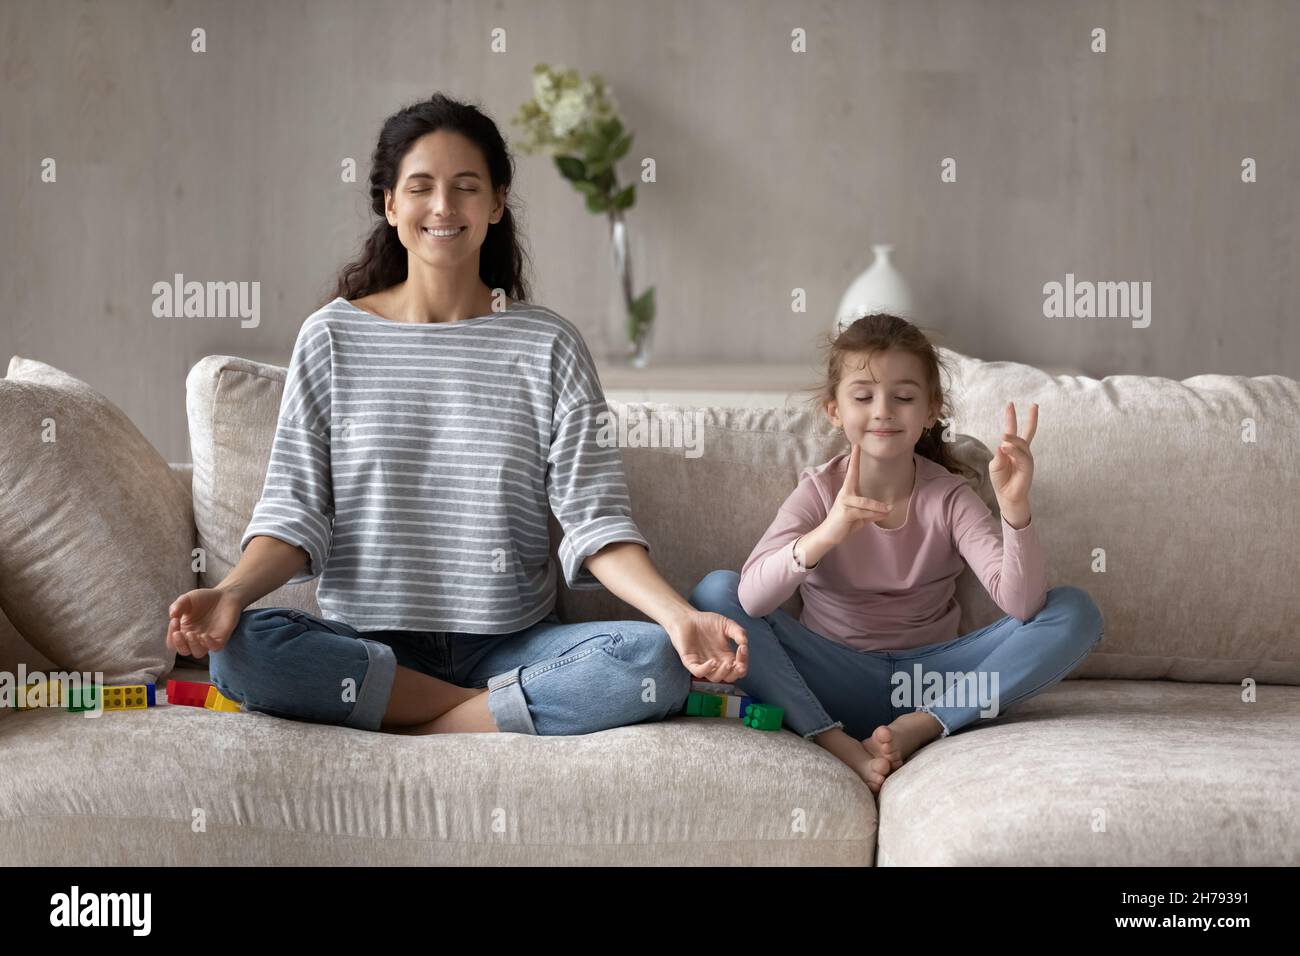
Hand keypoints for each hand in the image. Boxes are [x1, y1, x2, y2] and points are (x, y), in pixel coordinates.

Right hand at [166, 588, 242, 658]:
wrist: (225, 594)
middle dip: (179, 644)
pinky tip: (204, 635)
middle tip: (178, 632)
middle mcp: (195, 638)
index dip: (171, 635)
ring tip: (191, 633)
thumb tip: (171, 615)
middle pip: (184, 651)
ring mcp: (208, 639)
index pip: (173, 642)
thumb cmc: (204, 598)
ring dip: (192, 646)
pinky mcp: (221, 638)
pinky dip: (208, 644)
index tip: (175, 620)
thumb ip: (178, 605)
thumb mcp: (187, 599)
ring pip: (198, 653)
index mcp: (184, 631)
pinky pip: (215, 648)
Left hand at [665, 609, 748, 682]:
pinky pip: (698, 672)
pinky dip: (706, 669)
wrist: (687, 617)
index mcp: (726, 656)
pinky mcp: (690, 662)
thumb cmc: (706, 622)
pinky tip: (712, 661)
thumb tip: (745, 643)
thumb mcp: (727, 625)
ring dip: (723, 673)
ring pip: (715, 678)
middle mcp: (716, 663)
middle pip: (729, 677)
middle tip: (737, 664)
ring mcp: (703, 664)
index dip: (743, 663)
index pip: (738, 668)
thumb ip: (738, 632)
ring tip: (727, 663)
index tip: (743, 649)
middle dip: (735, 673)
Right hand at [822, 442, 893, 544]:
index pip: (852, 473)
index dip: (854, 459)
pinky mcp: (845, 512)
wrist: (829, 535)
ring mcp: (844, 502)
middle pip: (852, 475)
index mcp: (848, 491)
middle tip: (857, 446)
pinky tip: (882, 516)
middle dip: (854, 461)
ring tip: (889, 510)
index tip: (856, 446)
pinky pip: (863, 512)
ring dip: (878, 507)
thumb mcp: (860, 517)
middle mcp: (844, 493)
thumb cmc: (844, 524)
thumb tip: (886, 511)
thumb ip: (871, 513)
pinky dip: (874, 515)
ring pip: (865, 502)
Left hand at [989, 401, 1036, 519]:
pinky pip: (1022, 456)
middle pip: (1028, 432)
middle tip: (1033, 406)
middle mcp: (1021, 451)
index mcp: (1012, 449)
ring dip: (1012, 440)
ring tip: (1003, 438)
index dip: (1011, 418)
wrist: (1007, 495)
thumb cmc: (1001, 480)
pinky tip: (1005, 447)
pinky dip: (1014, 450)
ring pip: (1021, 444)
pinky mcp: (1028, 467)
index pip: (1012, 430)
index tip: (1010, 404)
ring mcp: (1026, 458)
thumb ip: (999, 454)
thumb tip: (1003, 444)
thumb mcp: (995, 465)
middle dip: (1031, 419)